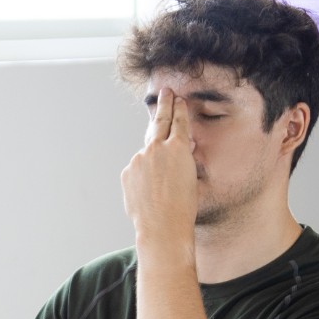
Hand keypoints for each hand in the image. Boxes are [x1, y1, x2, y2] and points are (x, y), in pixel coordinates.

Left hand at [120, 88, 197, 246]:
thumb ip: (181, 157)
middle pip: (160, 120)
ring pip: (147, 153)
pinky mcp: (127, 171)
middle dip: (164, 105)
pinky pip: (137, 169)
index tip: (177, 99)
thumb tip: (175, 148)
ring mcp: (139, 158)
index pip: (178, 121)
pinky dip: (142, 176)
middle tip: (165, 93)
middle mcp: (156, 148)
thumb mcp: (190, 175)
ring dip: (153, 161)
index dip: (179, 109)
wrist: (162, 226)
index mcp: (178, 147)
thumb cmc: (182, 206)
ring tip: (161, 181)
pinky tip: (150, 193)